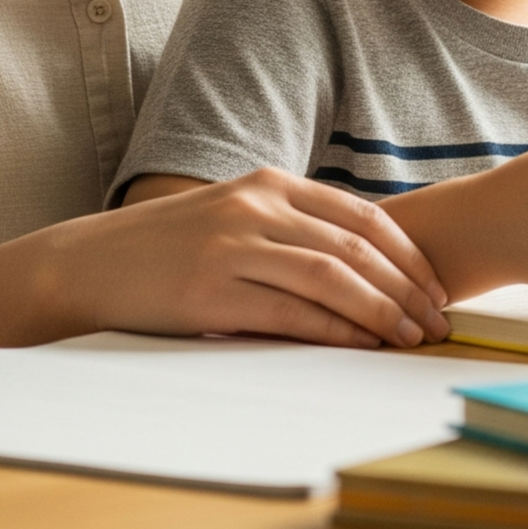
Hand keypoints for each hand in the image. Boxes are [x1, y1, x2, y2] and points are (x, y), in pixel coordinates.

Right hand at [87, 168, 449, 345]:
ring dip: (380, 311)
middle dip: (406, 286)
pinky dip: (333, 330)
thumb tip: (358, 264)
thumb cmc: (169, 247)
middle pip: (356, 246)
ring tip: (409, 337)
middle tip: (438, 320)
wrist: (89, 264)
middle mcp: (258, 206)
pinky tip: (360, 346)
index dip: (407, 252)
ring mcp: (234, 246)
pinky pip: (289, 312)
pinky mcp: (212, 291)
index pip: (362, 215)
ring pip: (331, 277)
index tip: (435, 285)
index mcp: (270, 182)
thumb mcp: (234, 214)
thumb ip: (289, 226)